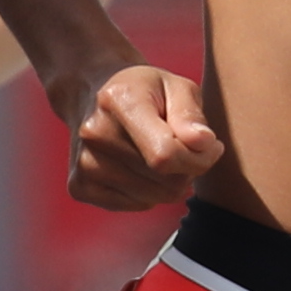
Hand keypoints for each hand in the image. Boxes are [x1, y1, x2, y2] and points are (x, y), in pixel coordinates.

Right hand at [67, 60, 224, 210]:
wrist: (92, 93)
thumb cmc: (144, 90)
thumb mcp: (176, 86)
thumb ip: (191, 114)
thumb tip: (204, 143)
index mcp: (119, 100)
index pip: (166, 155)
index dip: (200, 158)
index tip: (211, 145)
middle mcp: (94, 133)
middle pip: (165, 181)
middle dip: (187, 170)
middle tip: (184, 147)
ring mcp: (84, 163)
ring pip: (154, 197)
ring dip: (169, 182)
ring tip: (159, 154)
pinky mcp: (79, 186)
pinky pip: (136, 205)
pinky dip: (148, 192)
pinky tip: (140, 167)